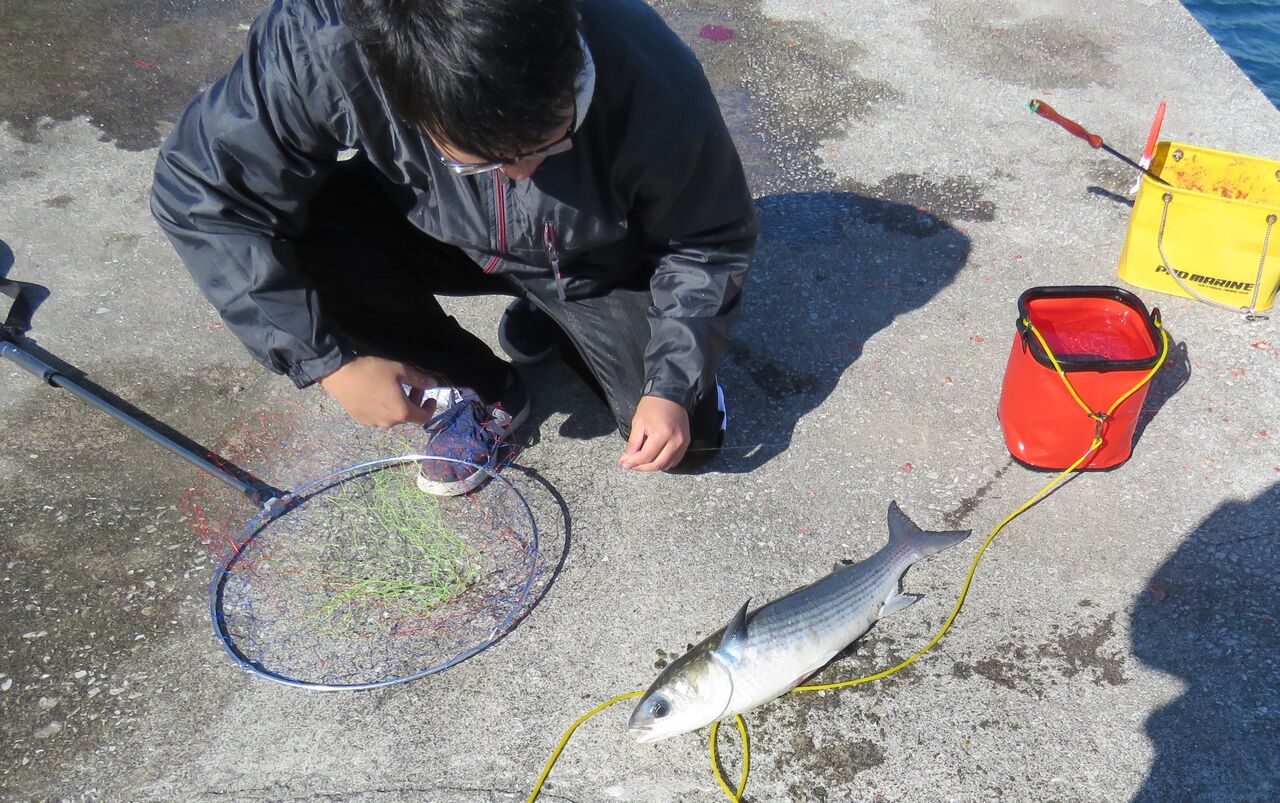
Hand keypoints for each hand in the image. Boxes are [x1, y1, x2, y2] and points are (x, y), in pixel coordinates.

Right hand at [318, 356, 438, 427]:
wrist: (340, 374)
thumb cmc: (373, 371)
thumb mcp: (400, 370)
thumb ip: (419, 380)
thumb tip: (433, 384)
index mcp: (401, 412)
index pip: (423, 418)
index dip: (430, 408)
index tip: (430, 397)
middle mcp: (388, 422)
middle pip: (407, 416)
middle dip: (414, 402)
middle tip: (412, 385)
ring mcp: (373, 423)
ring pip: (392, 417)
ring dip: (398, 405)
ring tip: (393, 389)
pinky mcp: (360, 419)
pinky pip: (378, 416)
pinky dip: (383, 407)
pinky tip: (377, 393)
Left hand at [619, 396, 690, 471]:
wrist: (671, 394)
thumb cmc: (653, 405)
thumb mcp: (638, 422)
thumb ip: (633, 444)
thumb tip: (626, 460)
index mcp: (662, 433)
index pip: (646, 456)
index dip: (633, 462)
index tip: (623, 463)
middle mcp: (676, 440)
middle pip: (657, 464)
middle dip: (641, 467)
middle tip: (629, 465)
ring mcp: (683, 443)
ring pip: (666, 465)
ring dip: (651, 467)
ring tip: (639, 463)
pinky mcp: (686, 443)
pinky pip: (674, 461)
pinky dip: (663, 463)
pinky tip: (653, 459)